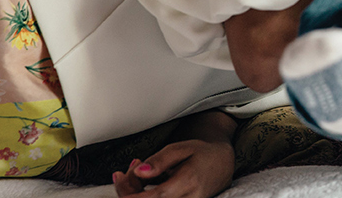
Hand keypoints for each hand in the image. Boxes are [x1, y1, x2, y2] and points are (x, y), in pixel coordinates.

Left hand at [113, 139, 234, 197]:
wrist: (223, 163)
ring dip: (136, 193)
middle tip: (126, 171)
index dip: (131, 194)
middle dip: (129, 191)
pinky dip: (144, 195)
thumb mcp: (181, 148)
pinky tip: (143, 182)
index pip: (154, 197)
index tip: (119, 179)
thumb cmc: (202, 153)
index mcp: (188, 183)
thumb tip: (139, 171)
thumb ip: (160, 160)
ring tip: (136, 172)